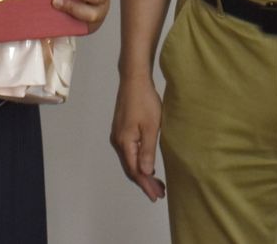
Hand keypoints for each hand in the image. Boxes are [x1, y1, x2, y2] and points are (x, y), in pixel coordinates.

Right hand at [110, 71, 166, 201]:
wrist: (134, 80)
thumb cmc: (144, 101)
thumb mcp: (151, 127)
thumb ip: (148, 150)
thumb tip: (146, 172)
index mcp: (124, 142)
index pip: (135, 170)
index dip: (146, 184)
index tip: (156, 195)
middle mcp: (118, 141)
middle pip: (130, 168)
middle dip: (144, 182)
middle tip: (159, 192)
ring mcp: (118, 136)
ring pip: (129, 161)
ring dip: (142, 172)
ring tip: (156, 182)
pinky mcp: (121, 130)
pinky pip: (129, 152)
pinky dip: (138, 162)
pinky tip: (148, 164)